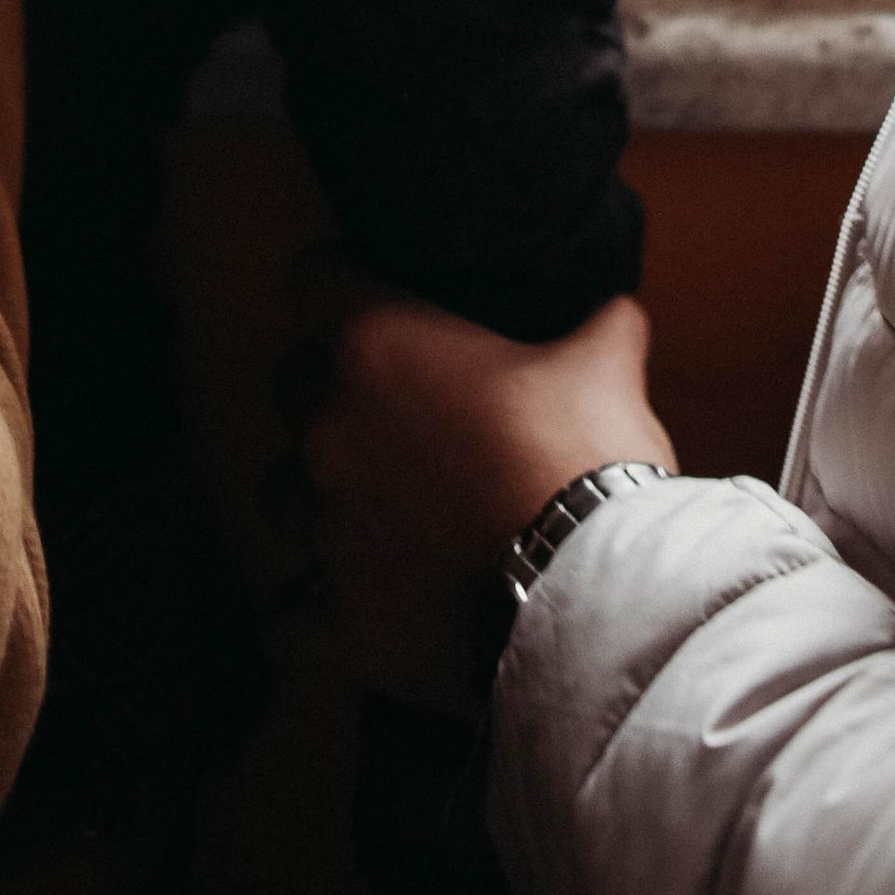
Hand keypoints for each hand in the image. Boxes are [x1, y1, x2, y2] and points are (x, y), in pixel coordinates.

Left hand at [293, 264, 672, 712]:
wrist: (589, 602)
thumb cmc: (586, 465)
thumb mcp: (605, 369)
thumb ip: (598, 327)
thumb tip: (615, 314)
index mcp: (379, 346)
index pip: (315, 277)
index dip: (342, 280)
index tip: (366, 290)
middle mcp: (331, 429)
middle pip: (292, 382)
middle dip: (331, 388)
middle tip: (390, 407)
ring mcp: (326, 528)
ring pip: (280, 494)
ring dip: (316, 495)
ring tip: (369, 507)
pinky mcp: (337, 617)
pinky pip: (286, 617)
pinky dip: (307, 611)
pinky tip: (339, 605)